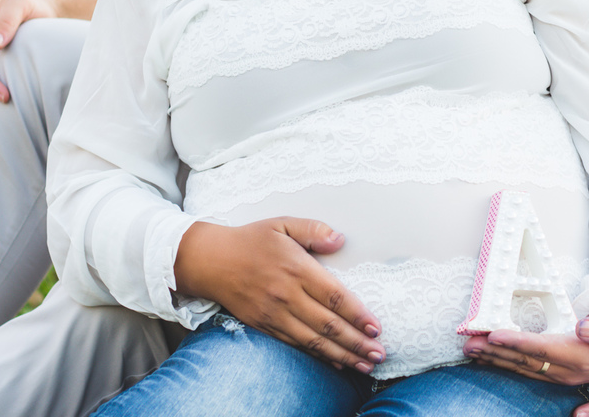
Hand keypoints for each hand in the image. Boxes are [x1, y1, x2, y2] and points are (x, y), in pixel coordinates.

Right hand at [174, 218, 386, 372]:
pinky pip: (295, 344)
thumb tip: (340, 239)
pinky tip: (335, 361)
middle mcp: (287, 295)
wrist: (209, 261)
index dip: (357, 315)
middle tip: (379, 353)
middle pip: (328, 324)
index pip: (334, 297)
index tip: (376, 328)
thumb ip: (314, 230)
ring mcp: (274, 314)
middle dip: (356, 342)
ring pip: (313, 340)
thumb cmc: (251, 240)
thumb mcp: (283, 223)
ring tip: (364, 364)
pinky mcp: (264, 325)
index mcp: (296, 268)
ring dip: (342, 355)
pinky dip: (317, 355)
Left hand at [462, 307, 588, 385]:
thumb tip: (584, 328)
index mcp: (581, 356)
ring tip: (473, 351)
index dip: (516, 342)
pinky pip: (531, 369)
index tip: (494, 335)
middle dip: (496, 353)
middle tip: (469, 344)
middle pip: (526, 360)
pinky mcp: (564, 372)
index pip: (542, 348)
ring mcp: (566, 373)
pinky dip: (510, 363)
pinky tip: (496, 358)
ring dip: (498, 359)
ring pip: (525, 367)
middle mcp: (570, 369)